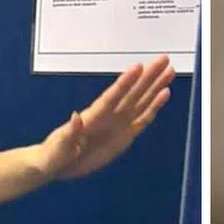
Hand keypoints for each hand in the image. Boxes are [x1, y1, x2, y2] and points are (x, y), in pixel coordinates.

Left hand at [36, 56, 174, 180]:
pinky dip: (154, 107)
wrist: (58, 164)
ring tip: (169, 71)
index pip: (112, 97)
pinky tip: (164, 95)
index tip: (139, 67)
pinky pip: (142, 119)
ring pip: (141, 102)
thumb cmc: (54, 155)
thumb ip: (69, 133)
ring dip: (155, 87)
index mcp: (93, 117)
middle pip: (132, 93)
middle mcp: (109, 116)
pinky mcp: (124, 135)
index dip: (125, 82)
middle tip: (164, 59)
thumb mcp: (59, 147)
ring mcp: (118, 124)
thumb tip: (76, 117)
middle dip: (149, 77)